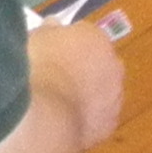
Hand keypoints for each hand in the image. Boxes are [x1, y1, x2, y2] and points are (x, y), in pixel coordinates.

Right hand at [29, 19, 124, 147]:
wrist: (47, 111)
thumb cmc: (39, 66)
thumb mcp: (36, 38)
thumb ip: (49, 31)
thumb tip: (53, 26)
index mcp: (98, 39)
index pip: (87, 36)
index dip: (68, 44)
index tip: (52, 52)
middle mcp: (114, 66)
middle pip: (100, 65)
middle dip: (84, 69)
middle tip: (56, 77)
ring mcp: (115, 99)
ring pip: (101, 94)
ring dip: (86, 96)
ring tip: (57, 103)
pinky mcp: (108, 126)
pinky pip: (96, 118)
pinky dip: (84, 119)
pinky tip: (63, 121)